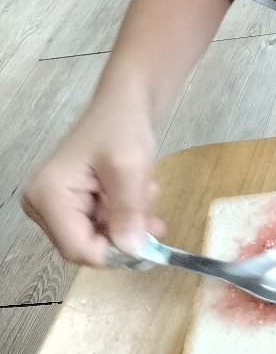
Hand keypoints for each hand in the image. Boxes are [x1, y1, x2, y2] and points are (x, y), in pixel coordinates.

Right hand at [21, 108, 162, 266]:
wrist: (125, 100)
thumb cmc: (123, 126)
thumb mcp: (131, 168)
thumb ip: (128, 212)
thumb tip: (131, 252)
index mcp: (48, 196)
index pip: (76, 247)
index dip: (112, 253)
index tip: (147, 247)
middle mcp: (43, 204)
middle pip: (86, 243)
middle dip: (122, 234)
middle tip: (154, 219)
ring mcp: (56, 203)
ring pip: (97, 234)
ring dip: (128, 221)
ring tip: (146, 192)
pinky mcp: (71, 200)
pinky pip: (100, 222)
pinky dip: (124, 213)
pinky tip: (139, 192)